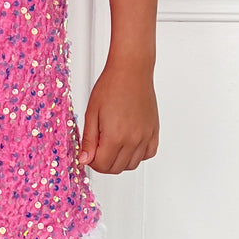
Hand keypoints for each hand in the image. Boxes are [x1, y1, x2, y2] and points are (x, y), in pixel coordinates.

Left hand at [77, 55, 158, 172]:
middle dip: (103, 163)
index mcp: (115, 137)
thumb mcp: (91, 113)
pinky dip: (137, 154)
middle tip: (97, 149)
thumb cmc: (111, 86)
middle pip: (116, 168)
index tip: (88, 153)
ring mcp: (146, 136)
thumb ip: (89, 140)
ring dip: (119, 160)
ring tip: (111, 144)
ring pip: (132, 164)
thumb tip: (85, 159)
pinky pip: (148, 154)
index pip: (102, 166)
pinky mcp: (154, 131)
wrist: (131, 70)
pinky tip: (128, 144)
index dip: (91, 162)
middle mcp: (133, 140)